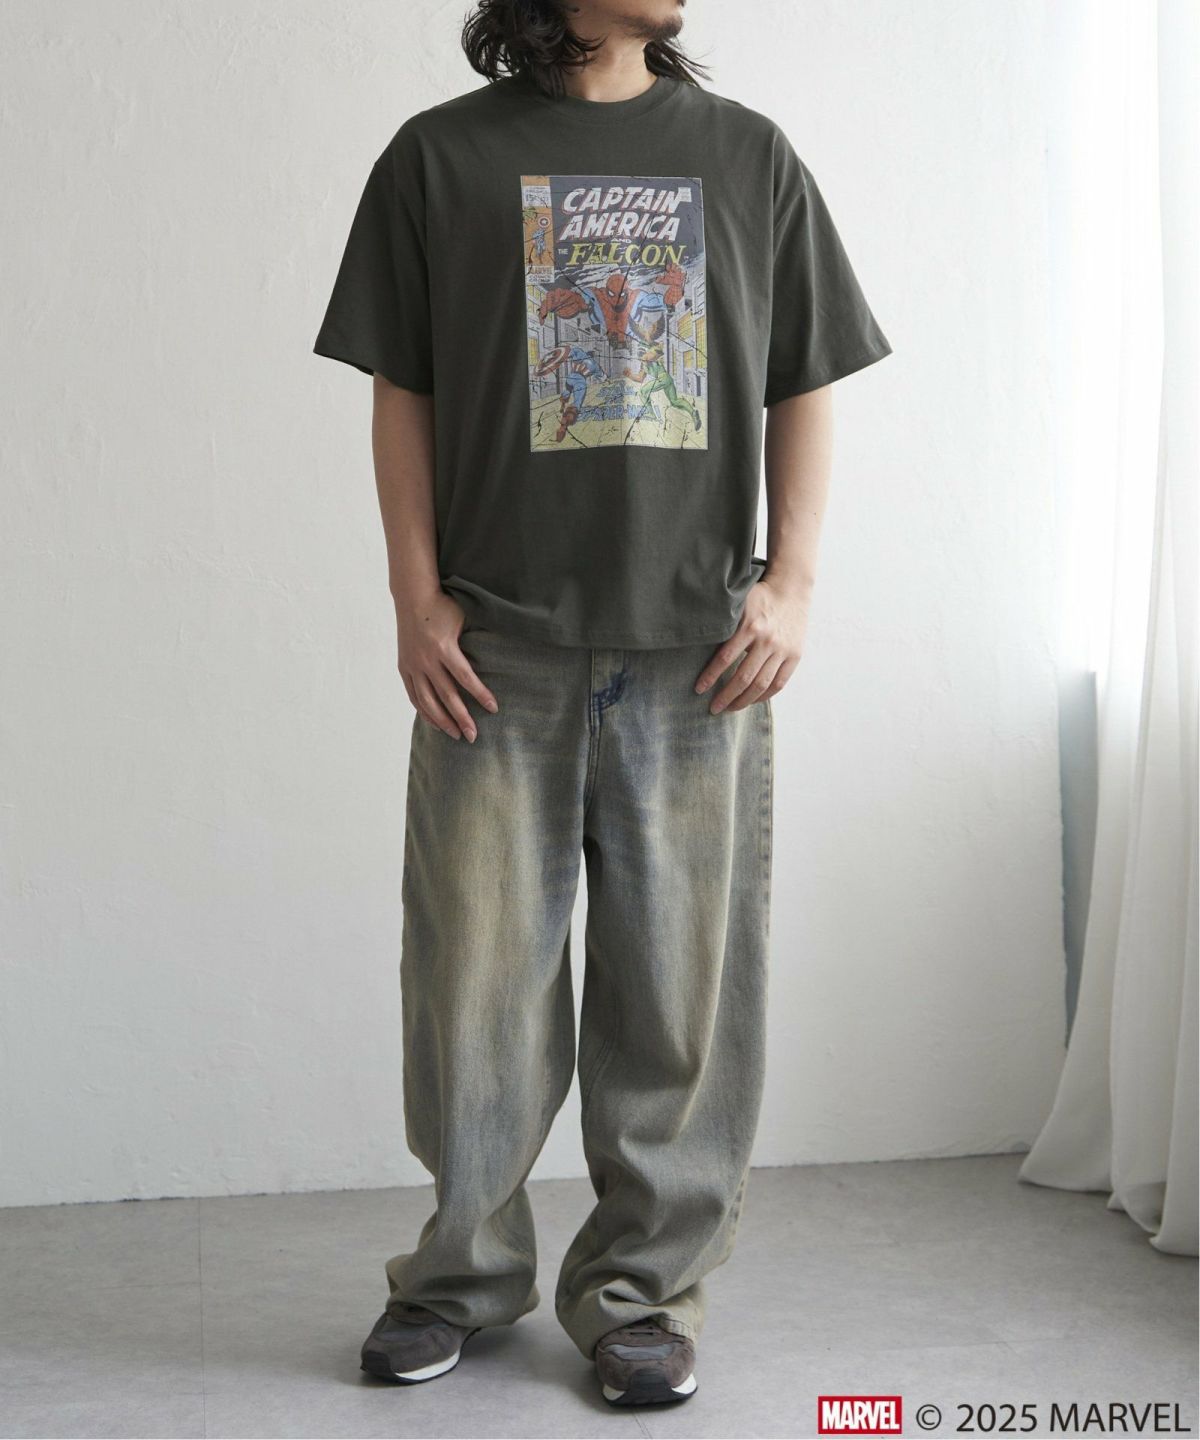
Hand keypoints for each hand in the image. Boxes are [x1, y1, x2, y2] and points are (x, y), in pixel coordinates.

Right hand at [395, 590, 497, 741]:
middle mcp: (426, 660)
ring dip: (443, 721)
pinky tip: (435, 724)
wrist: (412, 596)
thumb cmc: (443, 606)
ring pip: (428, 701)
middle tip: (474, 736)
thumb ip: (473, 642)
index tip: (493, 709)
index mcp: (443, 648)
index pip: (465, 678)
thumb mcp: (463, 619)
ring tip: (456, 736)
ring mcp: (413, 665)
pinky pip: (414, 696)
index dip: (480, 695)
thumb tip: (496, 659)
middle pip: (447, 696)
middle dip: (462, 718)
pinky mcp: (405, 668)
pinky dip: (424, 712)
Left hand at [695, 578, 808, 713]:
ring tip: (730, 708)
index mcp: (750, 626)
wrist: (792, 589)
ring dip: (743, 701)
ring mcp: (782, 650)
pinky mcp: (794, 656)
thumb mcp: (739, 602)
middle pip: (743, 677)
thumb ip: (724, 622)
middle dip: (726, 696)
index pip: (725, 658)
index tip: (699, 689)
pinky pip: (778, 683)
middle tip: (713, 708)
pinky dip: (764, 696)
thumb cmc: (760, 596)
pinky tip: (751, 701)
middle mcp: (767, 640)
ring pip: (761, 684)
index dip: (710, 676)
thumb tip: (699, 639)